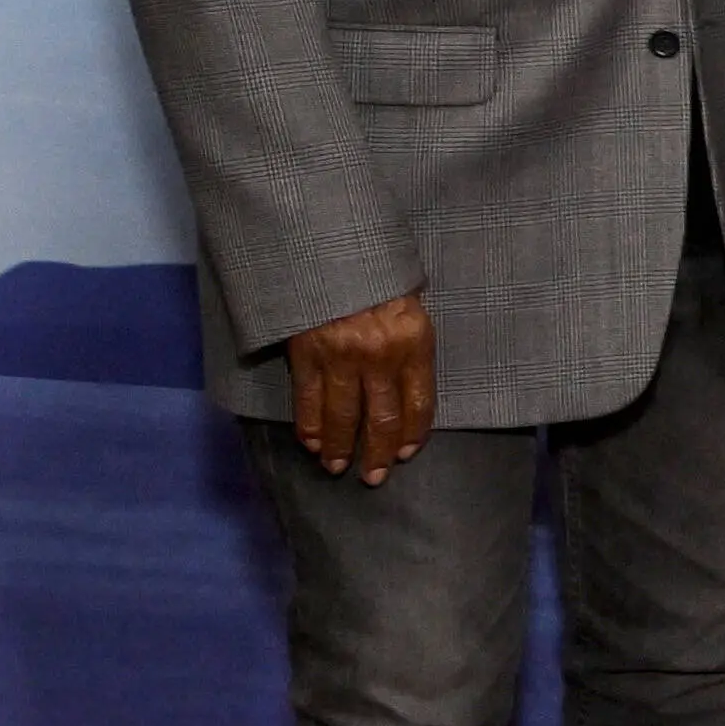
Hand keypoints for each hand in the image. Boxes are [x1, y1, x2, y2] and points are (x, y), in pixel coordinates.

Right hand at [282, 288, 435, 481]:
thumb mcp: (410, 305)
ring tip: (336, 467)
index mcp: (414, 343)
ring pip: (342, 416)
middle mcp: (380, 356)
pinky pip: (308, 400)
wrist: (332, 248)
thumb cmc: (377, 275)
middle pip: (381, 418)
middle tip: (373, 477)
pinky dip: (309, 426)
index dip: (412, 434)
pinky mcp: (306, 354)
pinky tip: (310, 443)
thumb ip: (410, 345)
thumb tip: (407, 385)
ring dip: (339, 447)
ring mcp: (340, 357)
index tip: (404, 454)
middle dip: (377, 453)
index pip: (418, 402)